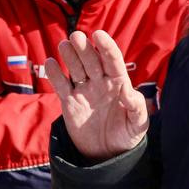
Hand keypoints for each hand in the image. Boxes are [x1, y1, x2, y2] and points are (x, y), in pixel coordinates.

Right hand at [46, 30, 148, 160]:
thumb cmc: (127, 135)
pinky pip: (60, 85)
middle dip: (84, 48)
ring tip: (64, 45)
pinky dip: (54, 74)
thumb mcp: (138, 124)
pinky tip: (50, 63)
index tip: (98, 34)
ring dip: (69, 56)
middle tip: (76, 37)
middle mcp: (100, 82)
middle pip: (91, 60)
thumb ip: (137, 107)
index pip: (112, 60)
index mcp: (119, 82)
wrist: (107, 154)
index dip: (106, 47)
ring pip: (75, 68)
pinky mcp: (69, 101)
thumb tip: (129, 91)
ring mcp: (83, 90)